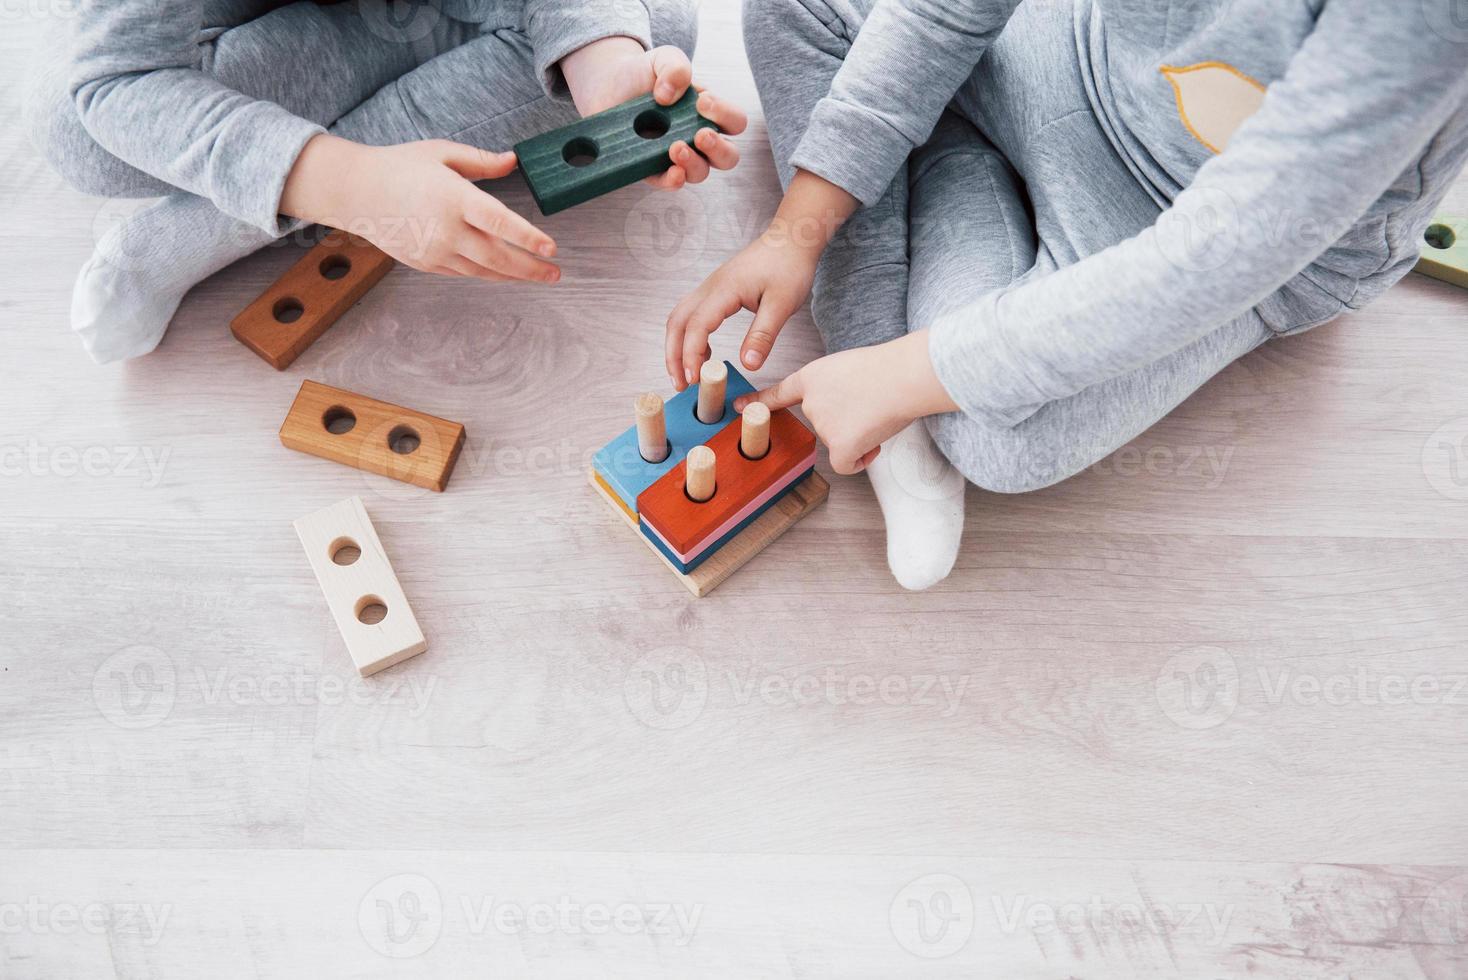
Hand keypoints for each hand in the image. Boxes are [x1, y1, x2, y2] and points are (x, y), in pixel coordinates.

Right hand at [281, 135, 558, 282]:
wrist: (355, 191)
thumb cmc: (401, 166)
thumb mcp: (442, 153)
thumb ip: (481, 161)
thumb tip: (514, 162)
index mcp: (454, 197)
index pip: (500, 222)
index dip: (528, 237)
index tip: (552, 247)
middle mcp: (446, 229)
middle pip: (498, 257)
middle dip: (532, 268)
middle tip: (556, 272)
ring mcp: (436, 251)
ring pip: (484, 271)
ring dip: (514, 275)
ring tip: (539, 275)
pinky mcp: (427, 264)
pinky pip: (466, 273)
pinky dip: (489, 273)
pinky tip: (506, 272)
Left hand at [560, 38, 745, 189]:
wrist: (607, 85)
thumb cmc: (644, 73)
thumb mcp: (663, 59)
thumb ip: (675, 67)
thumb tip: (668, 96)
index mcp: (710, 113)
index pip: (734, 122)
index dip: (725, 115)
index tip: (702, 102)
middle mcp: (698, 139)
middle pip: (727, 157)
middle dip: (718, 149)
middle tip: (701, 135)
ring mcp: (676, 157)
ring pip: (700, 173)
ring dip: (693, 164)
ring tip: (676, 147)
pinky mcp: (652, 169)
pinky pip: (669, 183)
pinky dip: (673, 181)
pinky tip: (672, 171)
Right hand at [664, 235, 818, 388]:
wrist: (791, 239)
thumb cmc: (789, 265)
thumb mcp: (782, 304)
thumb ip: (763, 335)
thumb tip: (748, 365)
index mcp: (725, 290)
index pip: (697, 326)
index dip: (691, 355)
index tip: (693, 379)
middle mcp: (710, 287)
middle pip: (677, 323)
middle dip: (673, 356)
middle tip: (680, 384)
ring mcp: (710, 288)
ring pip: (680, 319)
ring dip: (677, 347)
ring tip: (686, 374)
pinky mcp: (715, 291)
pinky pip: (691, 315)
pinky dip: (689, 337)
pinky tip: (703, 354)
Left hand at [735, 332, 959, 474]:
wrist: (902, 376)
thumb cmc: (887, 368)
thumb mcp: (849, 367)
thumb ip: (837, 389)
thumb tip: (848, 415)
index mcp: (812, 377)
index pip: (781, 393)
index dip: (760, 402)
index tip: (738, 408)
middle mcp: (810, 403)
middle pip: (823, 425)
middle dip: (845, 424)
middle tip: (868, 408)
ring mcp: (822, 425)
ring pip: (839, 444)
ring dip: (858, 438)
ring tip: (877, 415)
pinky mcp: (838, 445)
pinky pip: (845, 464)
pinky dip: (860, 459)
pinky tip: (873, 442)